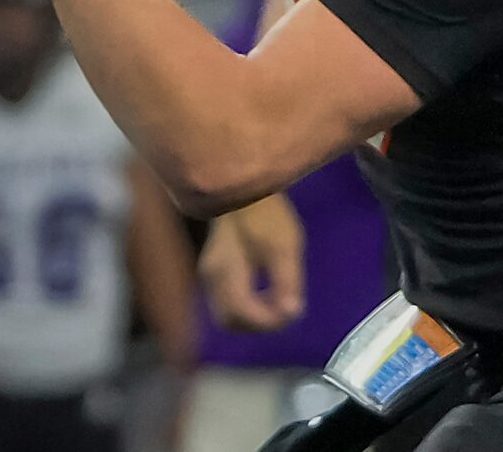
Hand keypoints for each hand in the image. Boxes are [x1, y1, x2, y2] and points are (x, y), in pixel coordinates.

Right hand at [199, 193, 305, 331]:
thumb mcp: (284, 245)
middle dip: (258, 324)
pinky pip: (226, 298)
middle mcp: (211, 277)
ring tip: (278, 302)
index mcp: (226, 274)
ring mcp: (209, 270)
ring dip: (251, 315)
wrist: (240, 179)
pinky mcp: (213, 264)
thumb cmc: (264, 211)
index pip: (243, 316)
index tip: (292, 313)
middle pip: (230, 320)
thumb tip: (293, 314)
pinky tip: (265, 290)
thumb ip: (287, 282)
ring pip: (226, 311)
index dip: (268, 322)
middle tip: (285, 313)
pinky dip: (246, 304)